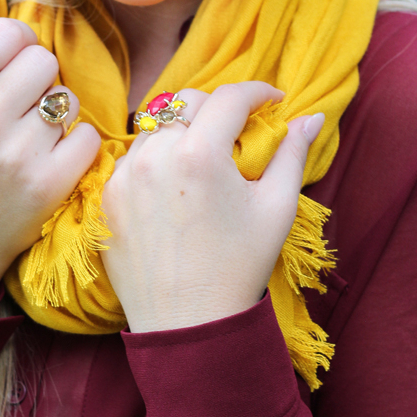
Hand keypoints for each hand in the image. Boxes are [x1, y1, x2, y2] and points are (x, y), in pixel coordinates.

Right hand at [0, 0, 100, 318]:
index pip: (7, 33)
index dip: (17, 43)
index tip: (10, 64)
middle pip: (43, 60)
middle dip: (39, 75)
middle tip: (23, 101)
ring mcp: (17, 156)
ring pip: (68, 97)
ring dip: (58, 110)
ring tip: (33, 132)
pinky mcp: (50, 185)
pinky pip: (88, 136)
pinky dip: (76, 145)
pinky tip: (52, 158)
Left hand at [101, 82, 324, 332]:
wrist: (189, 324)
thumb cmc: (240, 267)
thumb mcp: (276, 208)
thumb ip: (292, 154)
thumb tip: (309, 119)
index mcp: (200, 154)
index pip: (228, 97)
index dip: (257, 91)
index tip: (273, 101)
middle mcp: (155, 156)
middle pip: (186, 101)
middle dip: (218, 106)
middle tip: (239, 128)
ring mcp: (124, 176)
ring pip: (155, 127)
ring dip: (183, 131)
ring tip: (205, 159)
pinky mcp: (106, 198)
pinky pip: (132, 158)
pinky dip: (155, 159)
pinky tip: (175, 185)